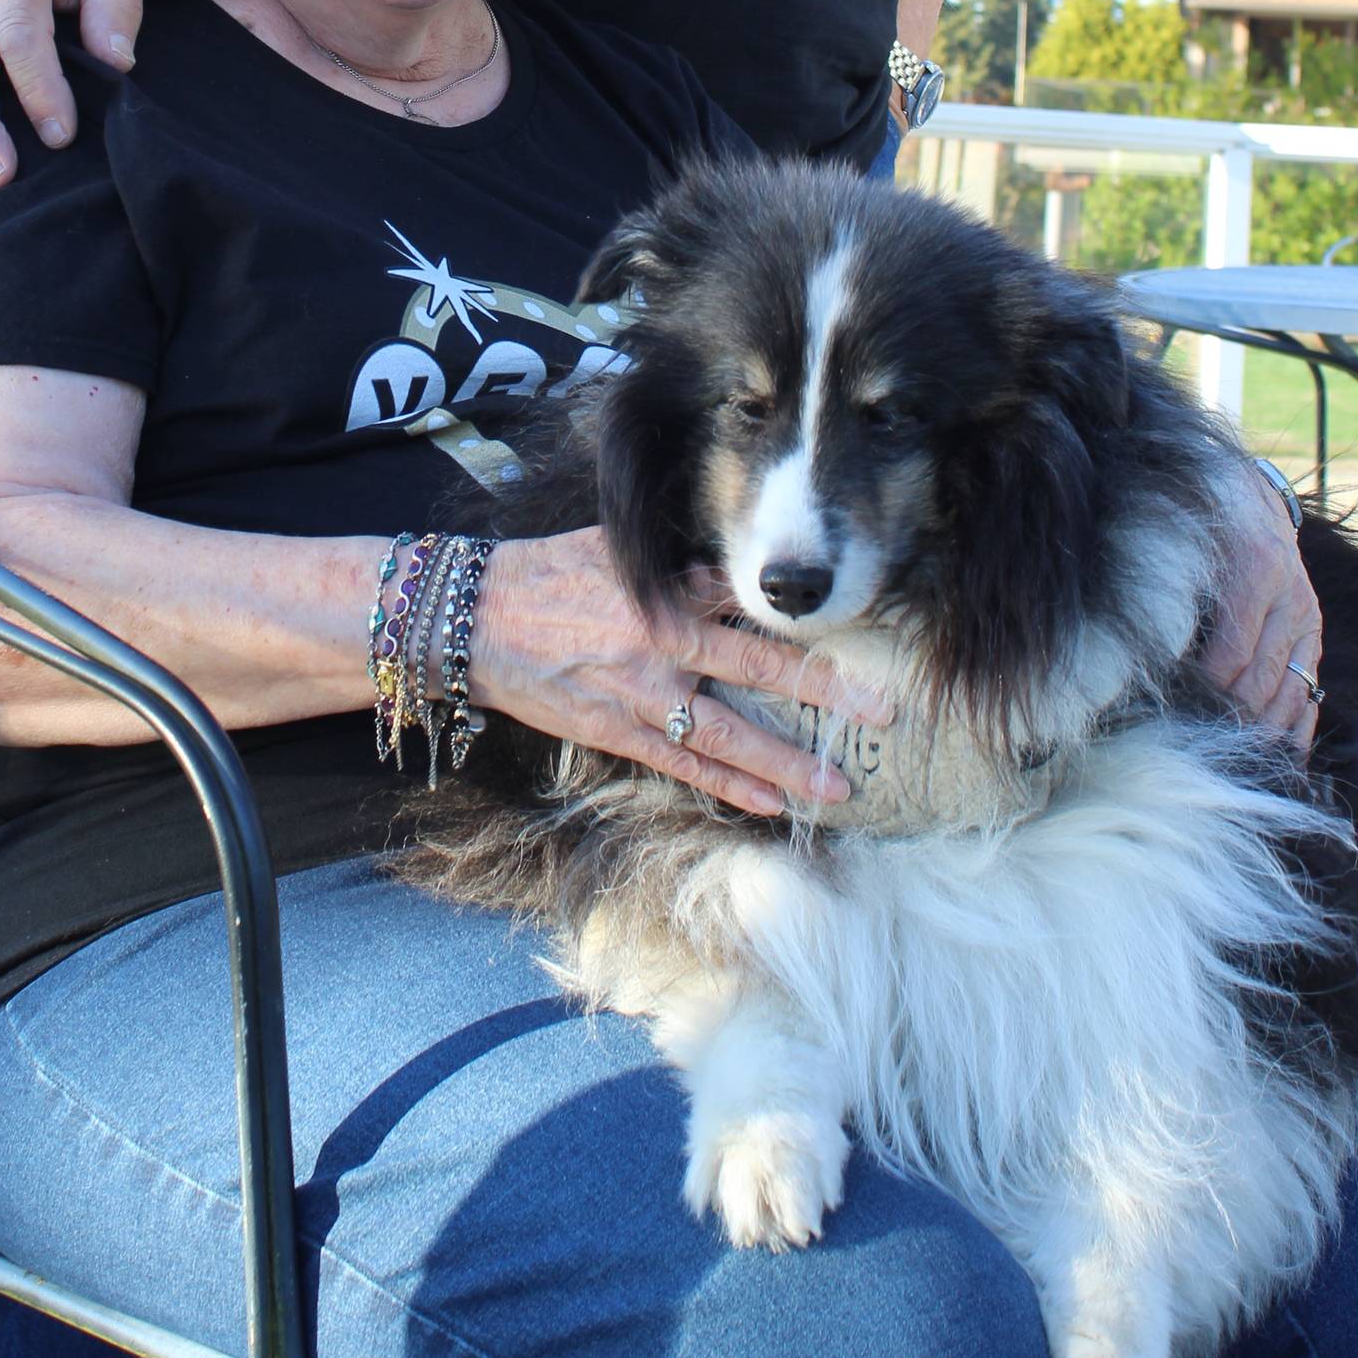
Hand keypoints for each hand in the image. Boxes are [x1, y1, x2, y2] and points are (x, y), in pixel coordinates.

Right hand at [472, 527, 892, 818]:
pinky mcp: (616, 733)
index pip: (752, 613)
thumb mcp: (615, 553)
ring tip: (836, 786)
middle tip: (881, 714)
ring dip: (785, 763)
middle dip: (824, 695)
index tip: (863, 641)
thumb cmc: (550, 575)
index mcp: (665, 597)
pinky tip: (770, 805)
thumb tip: (733, 576)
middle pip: (757, 672)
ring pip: (726, 736)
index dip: (808, 630)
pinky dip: (729, 787)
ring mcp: (638, 698)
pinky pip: (684, 767)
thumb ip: (678, 570)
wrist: (476, 620)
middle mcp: (659, 648)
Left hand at [1197, 467, 1321, 755]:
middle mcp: (1289, 597)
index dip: (1202, 694)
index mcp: (1254, 571)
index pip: (1230, 657)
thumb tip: (1147, 656)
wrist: (1245, 492)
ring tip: (1236, 763)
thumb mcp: (1184, 548)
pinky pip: (1311, 689)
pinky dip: (1298, 728)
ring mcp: (1306, 617)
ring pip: (1290, 693)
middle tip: (1196, 747)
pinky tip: (1284, 759)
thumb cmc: (1199, 522)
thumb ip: (1170, 596)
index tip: (1174, 718)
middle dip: (1228, 720)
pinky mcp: (1313, 631)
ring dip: (1263, 733)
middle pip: (1261, 683)